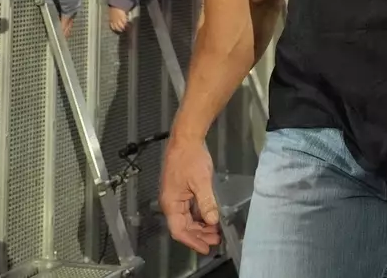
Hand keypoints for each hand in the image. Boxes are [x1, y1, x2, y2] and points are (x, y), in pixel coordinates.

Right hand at [159, 136, 221, 252]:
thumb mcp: (201, 181)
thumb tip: (212, 221)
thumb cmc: (190, 157)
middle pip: (183, 226)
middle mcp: (171, 202)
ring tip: (215, 231)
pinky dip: (199, 216)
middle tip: (216, 240)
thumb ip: (206, 203)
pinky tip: (210, 217)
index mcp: (171, 203)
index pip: (179, 230)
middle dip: (199, 235)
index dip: (192, 241)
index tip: (206, 247)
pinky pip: (189, 209)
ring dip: (200, 226)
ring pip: (187, 219)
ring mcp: (175, 197)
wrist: (186, 138)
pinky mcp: (181, 191)